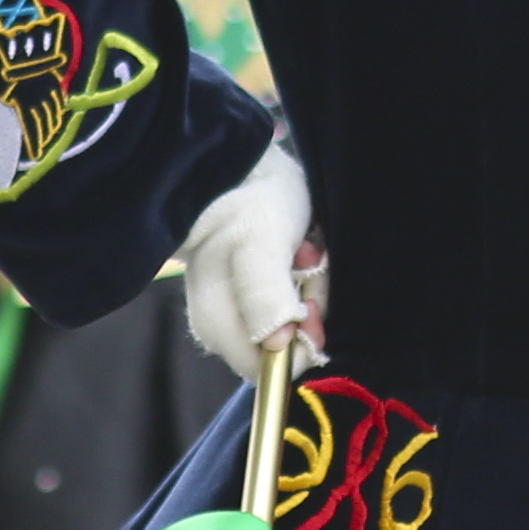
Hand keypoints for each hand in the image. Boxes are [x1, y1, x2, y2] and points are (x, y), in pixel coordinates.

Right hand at [177, 143, 323, 376]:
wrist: (231, 160)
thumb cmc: (245, 199)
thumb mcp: (260, 244)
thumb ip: (267, 297)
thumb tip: (278, 344)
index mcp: (220, 325)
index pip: (272, 369)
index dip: (301, 340)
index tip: (308, 295)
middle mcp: (225, 326)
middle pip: (286, 345)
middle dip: (307, 305)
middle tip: (306, 260)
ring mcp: (236, 308)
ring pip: (291, 322)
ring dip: (307, 285)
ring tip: (302, 246)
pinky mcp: (249, 290)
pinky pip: (287, 300)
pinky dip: (300, 275)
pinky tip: (298, 246)